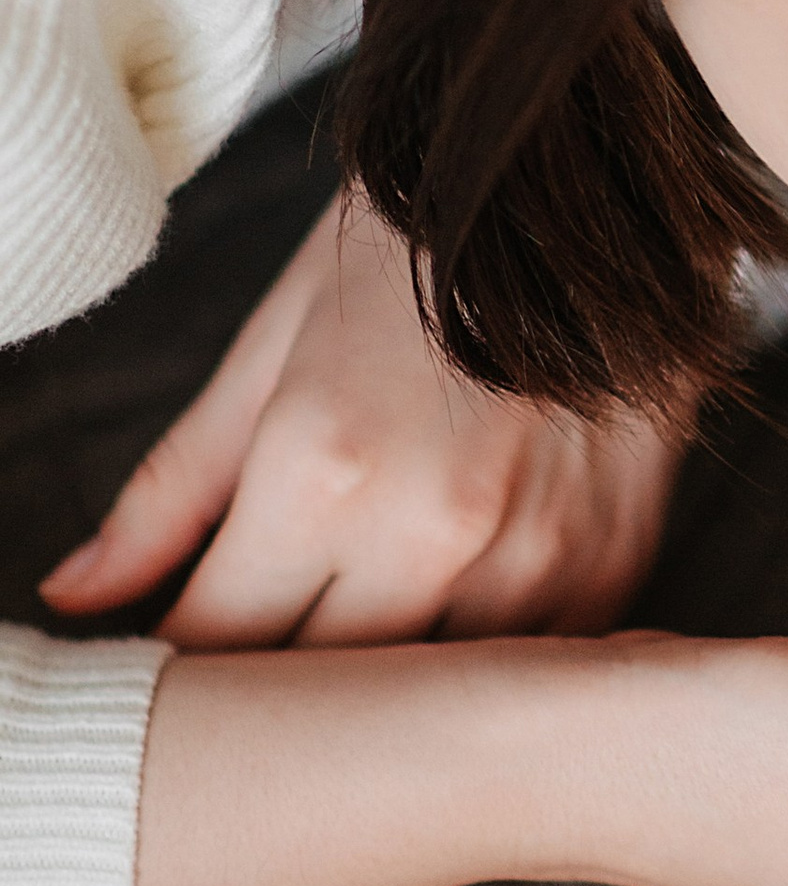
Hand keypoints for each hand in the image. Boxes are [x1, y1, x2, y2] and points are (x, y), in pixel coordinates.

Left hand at [41, 187, 686, 644]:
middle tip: (273, 620)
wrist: (596, 185)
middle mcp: (431, 535)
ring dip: (382, 676)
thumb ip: (171, 491)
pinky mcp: (612, 568)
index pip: (214, 640)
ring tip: (372, 604)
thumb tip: (76, 595)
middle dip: (276, 673)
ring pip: (422, 700)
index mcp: (322, 471)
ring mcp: (534, 560)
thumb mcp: (272, 350)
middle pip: (314, 693)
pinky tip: (464, 595)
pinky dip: (481, 656)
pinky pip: (521, 671)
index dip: (183, 649)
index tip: (186, 629)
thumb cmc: (417, 252)